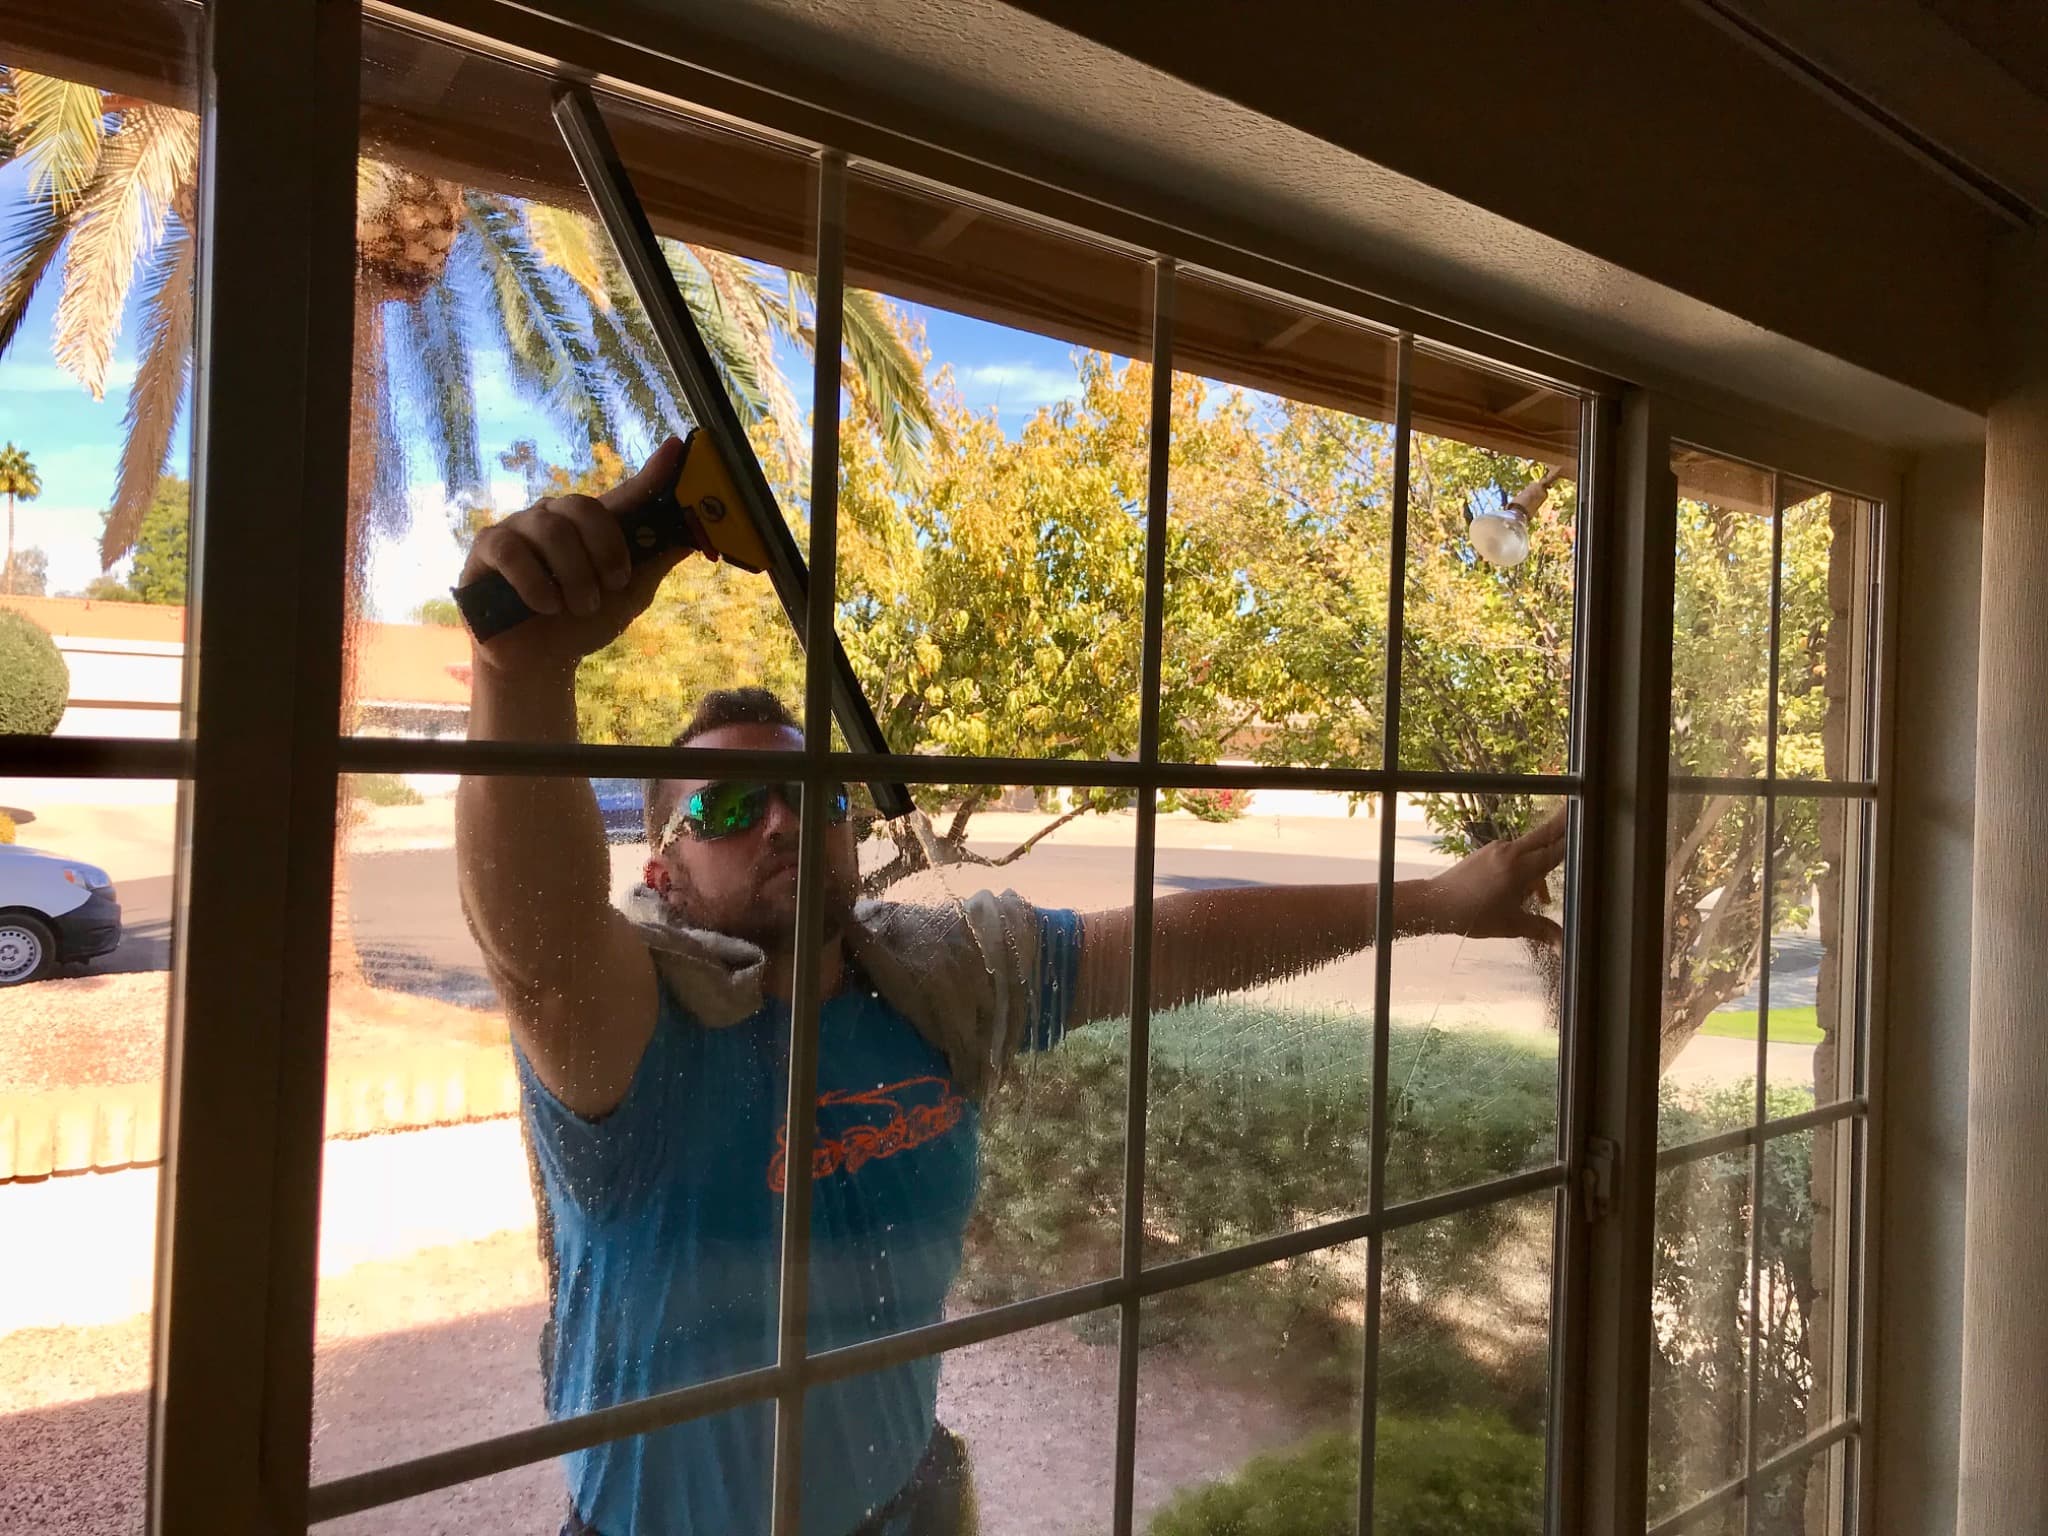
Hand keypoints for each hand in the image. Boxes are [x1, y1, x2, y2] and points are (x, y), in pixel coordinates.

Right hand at [460, 436, 700, 677]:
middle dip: (604, 552)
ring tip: (576, 606)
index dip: (651, 473)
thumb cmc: (583, 621)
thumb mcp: (628, 595)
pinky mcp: (487, 547)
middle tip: (611, 587)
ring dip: (573, 576)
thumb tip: (694, 533)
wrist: (540, 661)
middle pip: (584, 507)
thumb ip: (654, 561)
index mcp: (593, 525)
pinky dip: (534, 583)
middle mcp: (556, 516)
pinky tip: (546, 605)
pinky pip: (511, 552)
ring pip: (551, 530)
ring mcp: (520, 527)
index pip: (625, 493)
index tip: (676, 450)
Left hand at [1411, 808, 1566, 945]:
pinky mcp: (1488, 850)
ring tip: (1542, 891)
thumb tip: (1565, 946)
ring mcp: (1497, 848)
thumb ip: (1542, 931)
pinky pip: (1515, 851)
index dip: (1573, 841)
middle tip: (1578, 807)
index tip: (1589, 828)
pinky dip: (1526, 863)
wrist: (1436, 904)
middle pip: (1544, 834)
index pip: (1554, 850)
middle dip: (1563, 824)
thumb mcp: (1511, 925)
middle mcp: (1510, 851)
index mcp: (1519, 868)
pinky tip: (1524, 889)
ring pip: (1530, 845)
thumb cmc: (1473, 916)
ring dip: (1542, 858)